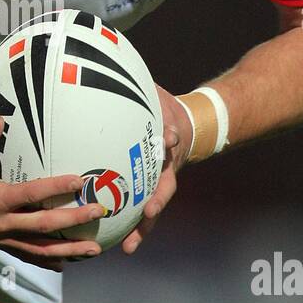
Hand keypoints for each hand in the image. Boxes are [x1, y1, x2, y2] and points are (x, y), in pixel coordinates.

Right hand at [0, 115, 105, 268]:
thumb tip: (0, 119)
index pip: (31, 195)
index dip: (55, 188)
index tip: (79, 181)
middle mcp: (0, 224)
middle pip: (43, 226)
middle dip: (72, 221)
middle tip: (97, 212)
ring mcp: (1, 238)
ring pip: (39, 249)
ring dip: (68, 250)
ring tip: (94, 248)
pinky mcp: (1, 245)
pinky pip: (28, 256)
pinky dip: (48, 261)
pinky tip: (68, 261)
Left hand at [121, 84, 192, 255]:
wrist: (189, 125)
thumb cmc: (164, 106)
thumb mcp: (157, 94)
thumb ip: (143, 86)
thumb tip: (114, 55)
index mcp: (169, 141)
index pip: (173, 140)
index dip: (171, 140)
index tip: (170, 139)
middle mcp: (166, 165)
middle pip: (165, 185)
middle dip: (157, 200)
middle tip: (148, 214)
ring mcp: (160, 180)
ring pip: (153, 208)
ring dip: (143, 228)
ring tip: (129, 247)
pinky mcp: (149, 191)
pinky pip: (139, 211)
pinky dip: (131, 229)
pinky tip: (113, 245)